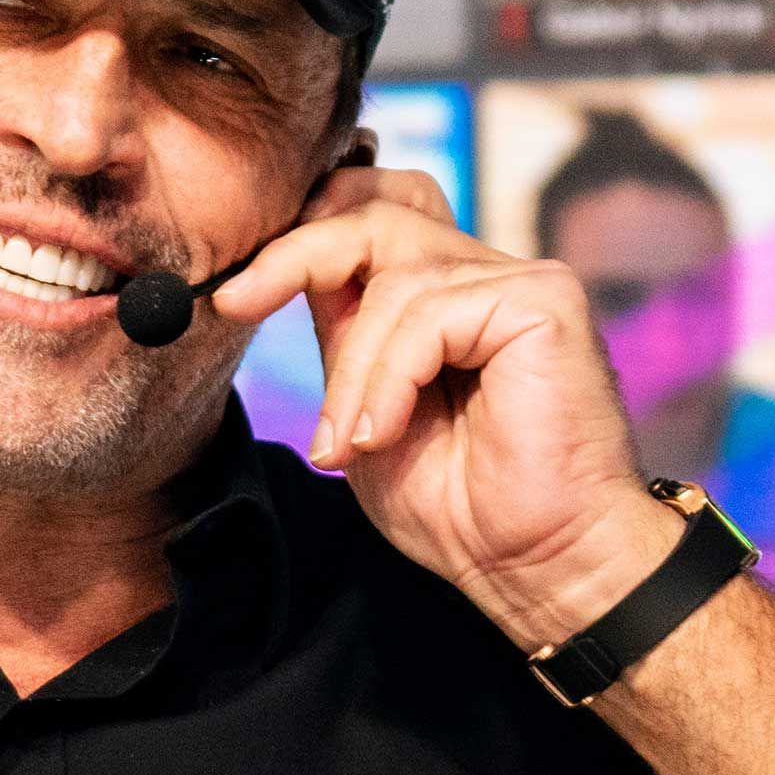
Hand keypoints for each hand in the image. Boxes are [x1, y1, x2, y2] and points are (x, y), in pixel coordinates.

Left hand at [216, 168, 687, 652]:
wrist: (540, 564)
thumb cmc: (463, 508)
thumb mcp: (365, 414)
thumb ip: (341, 342)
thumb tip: (279, 275)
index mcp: (446, 295)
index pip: (372, 215)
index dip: (302, 237)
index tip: (231, 294)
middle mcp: (484, 275)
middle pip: (379, 210)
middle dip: (299, 252)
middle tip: (240, 302)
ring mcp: (521, 280)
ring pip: (393, 277)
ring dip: (351, 370)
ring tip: (348, 445)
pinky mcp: (543, 300)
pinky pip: (427, 314)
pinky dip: (386, 380)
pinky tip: (380, 436)